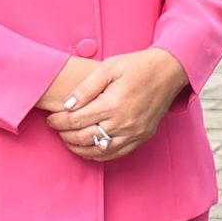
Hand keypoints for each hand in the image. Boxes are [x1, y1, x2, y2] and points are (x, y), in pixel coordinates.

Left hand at [45, 48, 187, 161]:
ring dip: (78, 147)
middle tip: (56, 128)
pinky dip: (98, 154)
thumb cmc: (138, 66)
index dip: (59, 121)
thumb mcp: (109, 67)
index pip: (76, 120)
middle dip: (64, 134)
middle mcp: (124, 122)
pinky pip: (115, 154)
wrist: (170, 70)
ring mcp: (134, 132)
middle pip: (84, 137)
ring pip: (98, 150)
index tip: (51, 118)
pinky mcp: (142, 136)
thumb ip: (85, 87)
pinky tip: (88, 148)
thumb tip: (66, 105)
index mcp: (113, 103)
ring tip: (68, 139)